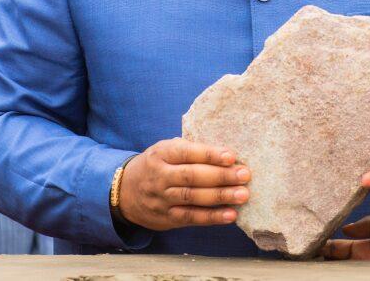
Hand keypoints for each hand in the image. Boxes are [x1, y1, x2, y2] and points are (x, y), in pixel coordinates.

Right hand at [117, 138, 250, 230]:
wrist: (125, 192)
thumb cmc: (156, 166)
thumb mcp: (164, 151)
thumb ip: (189, 151)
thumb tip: (225, 155)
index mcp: (161, 153)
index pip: (187, 152)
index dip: (209, 154)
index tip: (231, 156)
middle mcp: (160, 176)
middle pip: (192, 176)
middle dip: (221, 176)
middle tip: (244, 175)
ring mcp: (162, 198)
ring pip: (193, 198)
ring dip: (220, 197)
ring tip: (242, 195)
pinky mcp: (166, 218)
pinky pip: (191, 217)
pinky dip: (212, 217)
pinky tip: (230, 214)